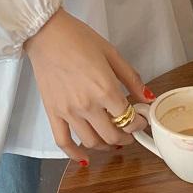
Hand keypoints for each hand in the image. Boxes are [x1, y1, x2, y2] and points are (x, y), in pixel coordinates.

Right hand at [26, 9, 154, 157]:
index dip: (138, 124)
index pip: (128, 119)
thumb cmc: (77, 38)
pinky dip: (75, 154)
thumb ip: (131, 78)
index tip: (140, 121)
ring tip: (111, 141)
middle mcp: (87, 105)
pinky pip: (63, 142)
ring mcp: (69, 112)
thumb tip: (146, 97)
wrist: (46, 33)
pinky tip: (84, 159)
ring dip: (106, 146)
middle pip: (112, 136)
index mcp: (105, 89)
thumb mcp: (111, 53)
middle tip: (129, 134)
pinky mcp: (53, 113)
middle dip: (126, 139)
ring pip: (92, 142)